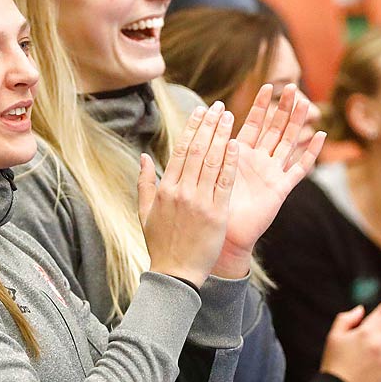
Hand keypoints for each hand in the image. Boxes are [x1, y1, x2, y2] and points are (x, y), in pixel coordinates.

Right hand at [138, 102, 238, 286]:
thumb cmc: (160, 245)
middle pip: (198, 150)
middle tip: (218, 107)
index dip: (192, 128)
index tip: (201, 111)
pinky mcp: (217, 214)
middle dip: (209, 125)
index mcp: (166, 189)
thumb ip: (144, 183)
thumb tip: (143, 157)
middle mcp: (182, 191)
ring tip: (229, 117)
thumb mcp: (145, 212)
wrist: (175, 274)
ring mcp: (200, 202)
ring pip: (212, 161)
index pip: (181, 150)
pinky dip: (230, 162)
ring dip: (222, 136)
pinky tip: (237, 144)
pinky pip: (225, 182)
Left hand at [213, 83, 325, 277]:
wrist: (221, 235)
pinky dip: (310, 153)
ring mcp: (272, 173)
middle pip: (275, 128)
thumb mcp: (209, 171)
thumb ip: (212, 148)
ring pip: (289, 143)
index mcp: (240, 154)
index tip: (267, 84)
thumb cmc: (211, 205)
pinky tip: (320, 137)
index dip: (261, 105)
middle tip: (293, 87)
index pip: (253, 123)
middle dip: (284, 108)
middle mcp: (259, 161)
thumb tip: (206, 122)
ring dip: (298, 124)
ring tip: (307, 103)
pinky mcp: (281, 188)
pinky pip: (299, 169)